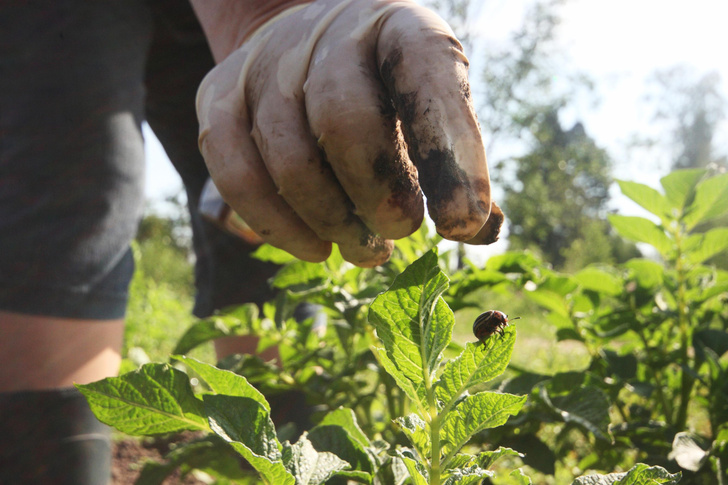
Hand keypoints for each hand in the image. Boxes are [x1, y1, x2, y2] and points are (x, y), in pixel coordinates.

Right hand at [195, 0, 501, 266]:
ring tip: (366, 250)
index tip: (462, 223)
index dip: (448, 157)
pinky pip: (236, 175)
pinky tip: (316, 248)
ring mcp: (265, 62)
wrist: (309, 47)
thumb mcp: (430, 107)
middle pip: (343, 120)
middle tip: (397, 233)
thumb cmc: (386, 92)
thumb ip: (454, 162)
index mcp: (400, 28)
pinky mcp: (218, 96)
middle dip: (377, 195)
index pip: (426, 80)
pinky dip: (278, 226)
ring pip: (290, 159)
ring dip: (332, 223)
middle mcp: (328, 33)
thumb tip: (474, 229)